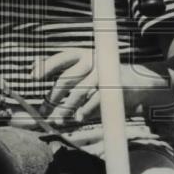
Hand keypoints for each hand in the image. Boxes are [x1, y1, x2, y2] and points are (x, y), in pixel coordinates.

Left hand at [36, 49, 162, 126]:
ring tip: (59, 120)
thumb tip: (34, 68)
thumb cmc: (105, 77)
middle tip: (43, 111)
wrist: (140, 82)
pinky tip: (79, 117)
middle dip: (54, 96)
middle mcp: (93, 60)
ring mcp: (105, 73)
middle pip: (68, 78)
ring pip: (80, 91)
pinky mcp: (115, 86)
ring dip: (67, 107)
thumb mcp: (86, 68)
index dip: (47, 66)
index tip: (33, 76)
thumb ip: (64, 69)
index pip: (62, 58)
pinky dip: (86, 110)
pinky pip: (96, 100)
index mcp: (84, 53)